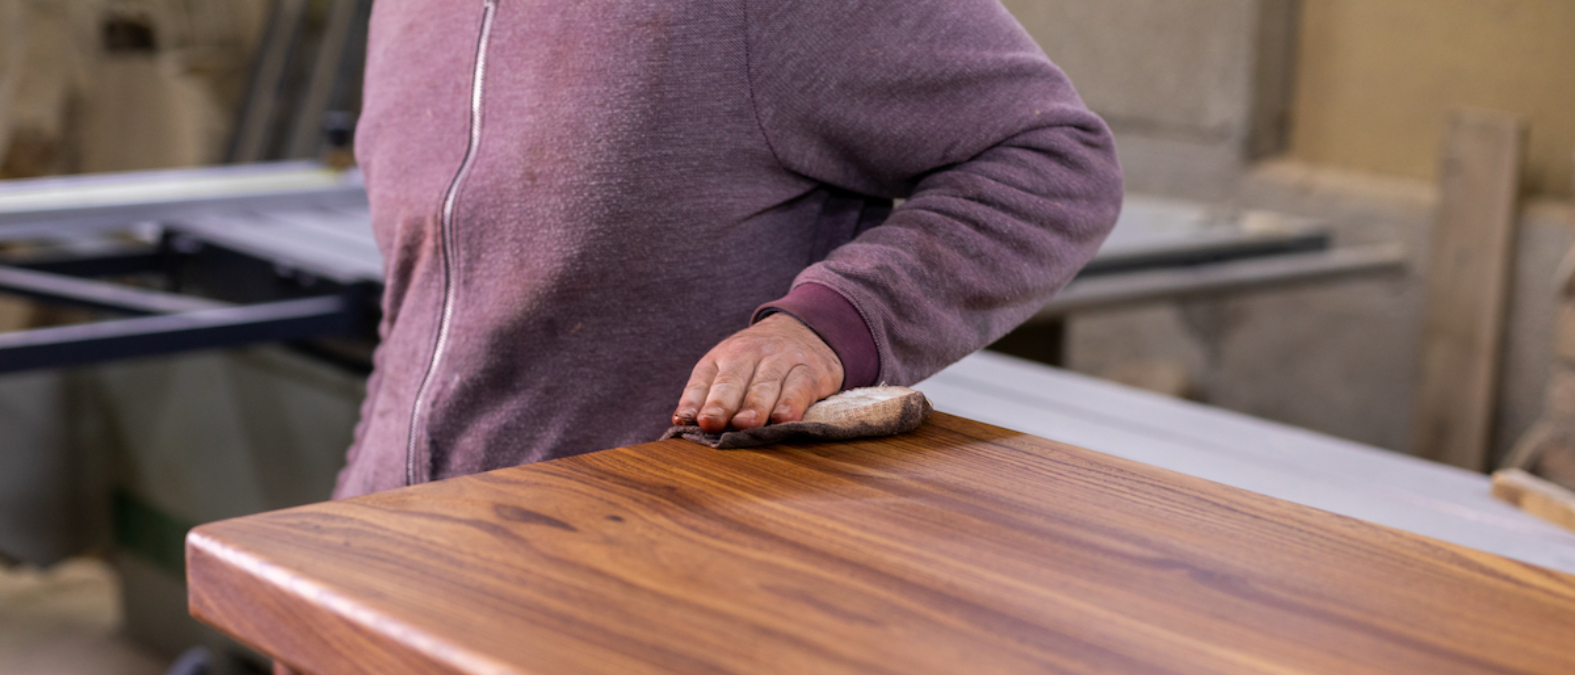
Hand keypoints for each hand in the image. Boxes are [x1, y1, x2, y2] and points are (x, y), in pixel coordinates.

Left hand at [673, 313, 843, 432]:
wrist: (806, 327)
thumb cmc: (760, 360)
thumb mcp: (730, 367)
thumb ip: (706, 394)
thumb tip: (682, 423)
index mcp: (725, 355)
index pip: (704, 378)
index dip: (694, 400)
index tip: (687, 420)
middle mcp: (752, 353)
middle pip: (733, 379)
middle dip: (722, 403)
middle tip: (711, 423)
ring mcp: (783, 359)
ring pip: (766, 384)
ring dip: (755, 405)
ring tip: (745, 425)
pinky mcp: (813, 371)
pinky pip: (800, 387)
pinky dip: (792, 404)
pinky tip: (784, 419)